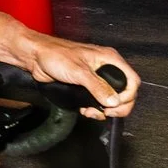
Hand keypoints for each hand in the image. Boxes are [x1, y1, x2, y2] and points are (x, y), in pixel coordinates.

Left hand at [17, 35, 140, 118]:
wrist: (36, 58)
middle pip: (124, 92)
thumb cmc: (55, 55)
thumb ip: (97, 87)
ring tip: (92, 112)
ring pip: (111, 99)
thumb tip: (113, 101)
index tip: (116, 105)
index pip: (131, 80)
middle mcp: (105, 68)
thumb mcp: (79, 72)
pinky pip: (98, 101)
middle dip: (117, 106)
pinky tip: (85, 110)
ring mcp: (96, 78)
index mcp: (109, 59)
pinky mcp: (86, 86)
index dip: (128, 96)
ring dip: (104, 110)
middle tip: (106, 112)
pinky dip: (94, 108)